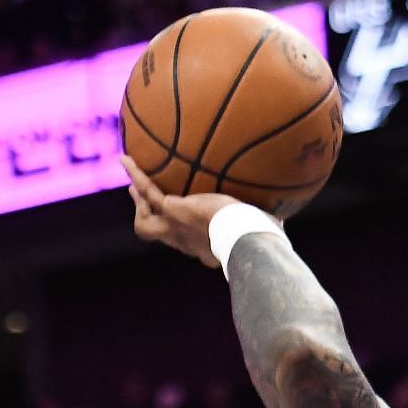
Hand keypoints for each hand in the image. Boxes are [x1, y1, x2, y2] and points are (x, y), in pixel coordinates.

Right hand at [121, 156, 252, 266]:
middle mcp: (187, 242)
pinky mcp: (171, 210)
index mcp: (207, 248)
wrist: (244, 234)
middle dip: (150, 220)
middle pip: (159, 236)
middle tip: (145, 204)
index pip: (190, 243)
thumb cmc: (258, 234)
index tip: (191, 225)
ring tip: (133, 185)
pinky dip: (136, 174)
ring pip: (145, 221)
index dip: (187, 236)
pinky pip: (147, 190)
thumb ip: (264, 225)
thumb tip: (282, 220)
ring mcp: (175, 228)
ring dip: (138, 202)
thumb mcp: (259, 230)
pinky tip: (126, 159)